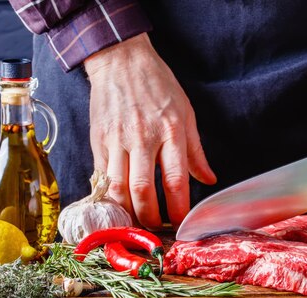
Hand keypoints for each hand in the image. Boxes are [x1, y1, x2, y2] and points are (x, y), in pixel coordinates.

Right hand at [84, 33, 216, 228]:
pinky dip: (109, 196)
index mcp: (170, 131)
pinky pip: (102, 176)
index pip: (176, 180)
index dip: (178, 208)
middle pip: (143, 190)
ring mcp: (117, 140)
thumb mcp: (186, 112)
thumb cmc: (157, 85)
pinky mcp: (98, 140)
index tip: (181, 224)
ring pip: (118, 188)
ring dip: (126, 212)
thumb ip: (196, 151)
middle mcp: (143, 138)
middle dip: (149, 218)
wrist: (120, 60)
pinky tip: (117, 205)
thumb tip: (208, 180)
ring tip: (135, 223)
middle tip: (155, 228)